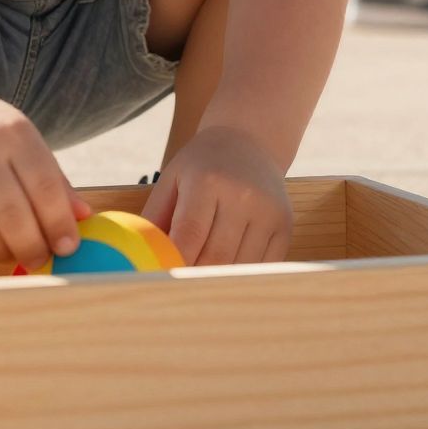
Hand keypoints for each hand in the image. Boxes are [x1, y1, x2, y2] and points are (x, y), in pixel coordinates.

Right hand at [0, 85, 89, 268]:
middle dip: (32, 246)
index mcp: (13, 132)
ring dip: (2, 252)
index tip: (68, 247)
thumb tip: (83, 216)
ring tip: (13, 253)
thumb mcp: (24, 140)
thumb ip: (53, 178)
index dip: (59, 222)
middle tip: (40, 259)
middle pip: (11, 214)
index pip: (44, 185)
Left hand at [140, 126, 291, 265]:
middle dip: (195, 275)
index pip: (189, 234)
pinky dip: (242, 274)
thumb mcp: (172, 178)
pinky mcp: (285, 226)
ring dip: (218, 278)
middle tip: (179, 286)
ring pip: (240, 266)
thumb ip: (155, 216)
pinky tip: (228, 270)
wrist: (249, 142)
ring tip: (202, 278)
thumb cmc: (202, 165)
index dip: (175, 262)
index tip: (162, 279)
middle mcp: (243, 196)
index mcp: (208, 181)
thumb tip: (142, 255)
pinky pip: (263, 265)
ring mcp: (268, 212)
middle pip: (216, 256)